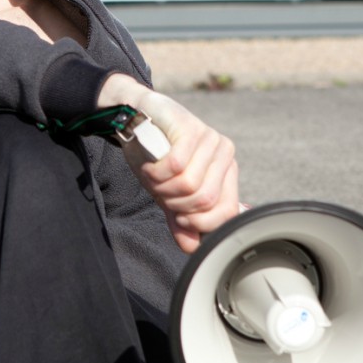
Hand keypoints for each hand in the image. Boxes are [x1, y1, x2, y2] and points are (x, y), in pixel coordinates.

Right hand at [97, 73, 239, 252]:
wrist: (136, 115)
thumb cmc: (156, 153)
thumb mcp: (169, 191)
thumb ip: (181, 219)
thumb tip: (192, 247)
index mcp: (226, 170)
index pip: (226, 213)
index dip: (199, 224)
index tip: (179, 217)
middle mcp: (224, 153)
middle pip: (204, 201)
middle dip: (175, 204)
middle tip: (161, 191)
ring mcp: (210, 139)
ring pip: (188, 185)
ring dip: (162, 187)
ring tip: (154, 175)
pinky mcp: (191, 129)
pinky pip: (174, 167)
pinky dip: (155, 172)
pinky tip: (150, 164)